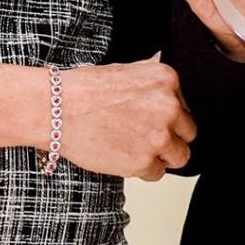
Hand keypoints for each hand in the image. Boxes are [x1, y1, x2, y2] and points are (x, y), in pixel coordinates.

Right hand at [52, 54, 193, 179]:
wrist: (56, 110)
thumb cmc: (84, 89)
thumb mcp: (127, 71)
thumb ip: (153, 83)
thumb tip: (167, 90)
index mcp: (167, 79)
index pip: (185, 105)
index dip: (168, 116)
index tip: (152, 119)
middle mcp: (170, 106)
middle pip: (188, 132)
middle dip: (170, 137)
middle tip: (146, 137)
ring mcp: (159, 135)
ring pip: (180, 156)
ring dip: (162, 156)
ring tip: (138, 150)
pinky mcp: (144, 161)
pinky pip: (157, 173)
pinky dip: (143, 170)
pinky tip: (125, 158)